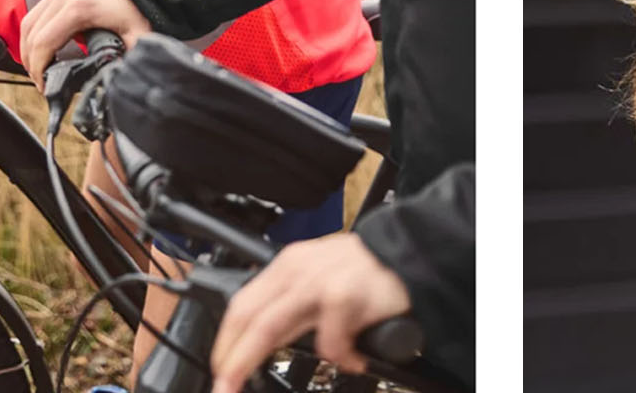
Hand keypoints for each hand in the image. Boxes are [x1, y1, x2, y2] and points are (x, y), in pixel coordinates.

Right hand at [21, 0, 152, 77]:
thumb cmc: (141, 6)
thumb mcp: (137, 35)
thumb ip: (128, 59)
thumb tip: (119, 82)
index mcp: (79, 7)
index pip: (43, 42)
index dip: (38, 67)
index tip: (43, 85)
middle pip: (31, 32)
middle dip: (30, 60)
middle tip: (39, 78)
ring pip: (31, 19)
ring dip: (29, 44)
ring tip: (38, 65)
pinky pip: (40, 7)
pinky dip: (37, 27)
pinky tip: (44, 43)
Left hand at [211, 233, 412, 391]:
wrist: (414, 255)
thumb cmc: (370, 272)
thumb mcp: (322, 274)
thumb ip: (294, 301)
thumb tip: (263, 340)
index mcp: (290, 265)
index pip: (243, 303)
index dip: (226, 340)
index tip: (221, 366)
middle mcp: (300, 270)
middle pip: (248, 318)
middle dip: (230, 357)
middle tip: (223, 385)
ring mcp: (321, 282)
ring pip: (270, 329)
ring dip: (250, 361)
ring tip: (246, 383)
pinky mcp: (345, 296)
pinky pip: (329, 342)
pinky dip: (339, 358)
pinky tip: (354, 359)